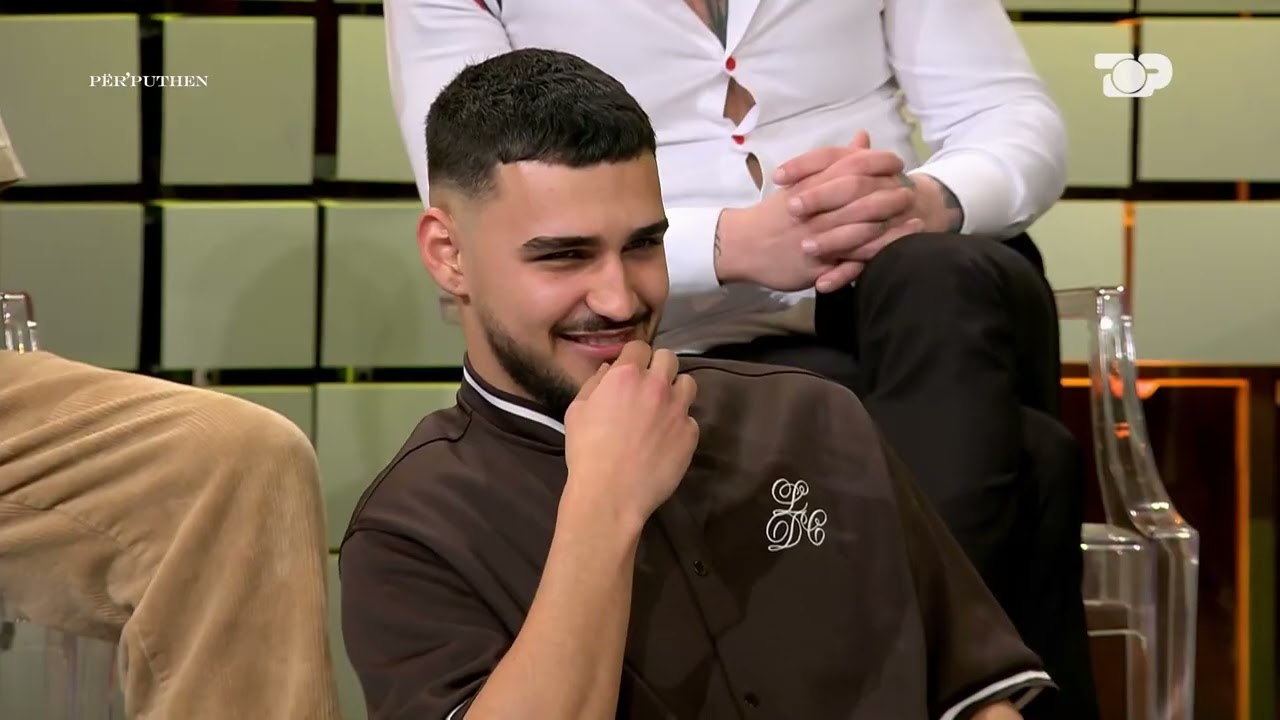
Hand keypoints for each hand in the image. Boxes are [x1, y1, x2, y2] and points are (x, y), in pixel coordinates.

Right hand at [562, 342, 698, 525]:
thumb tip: (609, 370)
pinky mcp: (691, 434)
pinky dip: (679, 424)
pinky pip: (690, 419)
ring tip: (663, 408)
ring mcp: (678, 409)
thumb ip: (595, 384)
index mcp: (626, 375)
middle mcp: (656, 386)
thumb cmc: (587, 452)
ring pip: (688, 383)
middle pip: (669, 358)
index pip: (640, 346)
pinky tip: (666, 439)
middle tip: (648, 386)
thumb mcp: (577, 411)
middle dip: (659, 367)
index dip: (635, 357)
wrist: (611, 494)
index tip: (631, 370)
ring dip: (676, 390)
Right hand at [715, 132, 922, 292]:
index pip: (850, 164)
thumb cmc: (774, 214)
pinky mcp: (818, 263)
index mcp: (812, 183)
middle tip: (912, 192)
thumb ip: (835, 162)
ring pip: (861, 228)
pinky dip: (876, 254)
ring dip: (891, 224)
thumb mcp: (802, 182)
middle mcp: (816, 208)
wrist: (742, 245)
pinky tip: (897, 251)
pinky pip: (852, 260)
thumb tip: (863, 137)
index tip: (897, 162)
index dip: (879, 161)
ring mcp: (817, 236)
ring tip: (915, 220)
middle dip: (890, 193)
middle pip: (860, 195)